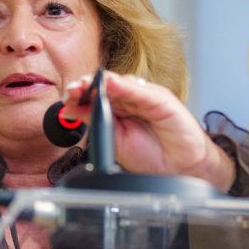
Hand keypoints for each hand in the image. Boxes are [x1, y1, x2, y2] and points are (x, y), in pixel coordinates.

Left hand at [62, 71, 234, 191]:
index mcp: (117, 108)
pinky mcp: (162, 100)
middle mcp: (130, 99)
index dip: (79, 94)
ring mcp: (146, 97)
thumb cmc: (153, 155)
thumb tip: (70, 111)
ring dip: (101, 82)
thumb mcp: (115, 140)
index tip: (65, 99)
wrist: (182, 166)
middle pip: (104, 86)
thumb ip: (95, 122)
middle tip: (72, 90)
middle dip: (86, 86)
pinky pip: (141, 92)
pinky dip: (125, 87)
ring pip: (120, 84)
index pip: (93, 95)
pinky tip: (111, 84)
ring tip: (85, 85)